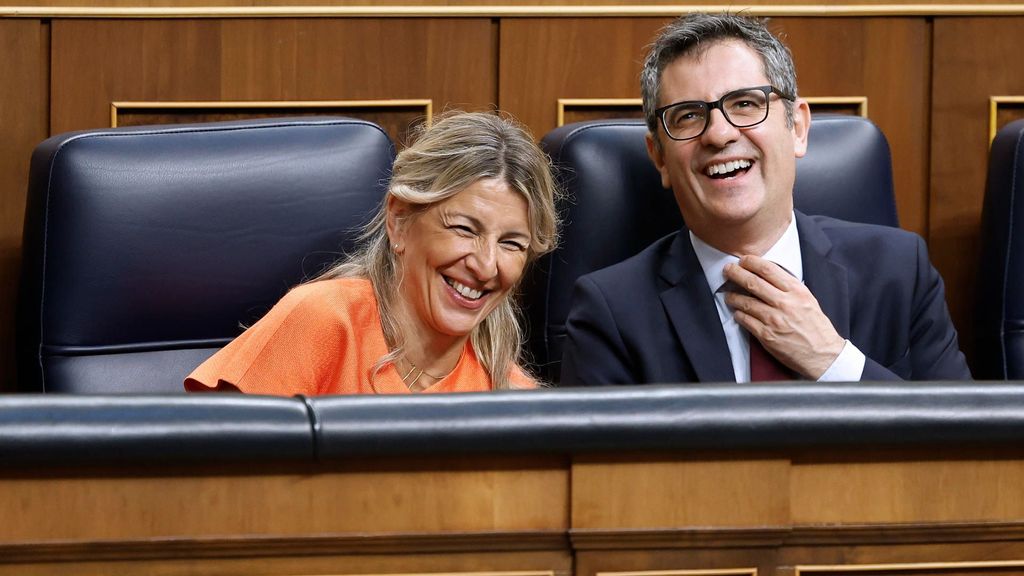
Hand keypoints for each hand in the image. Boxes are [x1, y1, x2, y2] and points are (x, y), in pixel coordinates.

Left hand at [723, 255, 844, 378]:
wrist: (823, 355)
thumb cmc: (816, 327)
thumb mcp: (808, 300)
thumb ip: (789, 288)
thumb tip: (768, 276)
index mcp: (796, 291)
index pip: (768, 270)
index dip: (752, 262)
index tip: (743, 260)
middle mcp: (784, 303)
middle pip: (753, 282)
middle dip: (736, 274)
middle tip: (727, 270)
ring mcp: (774, 319)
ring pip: (745, 302)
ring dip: (733, 296)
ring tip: (729, 295)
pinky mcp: (766, 335)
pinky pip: (745, 321)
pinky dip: (738, 315)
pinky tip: (737, 313)